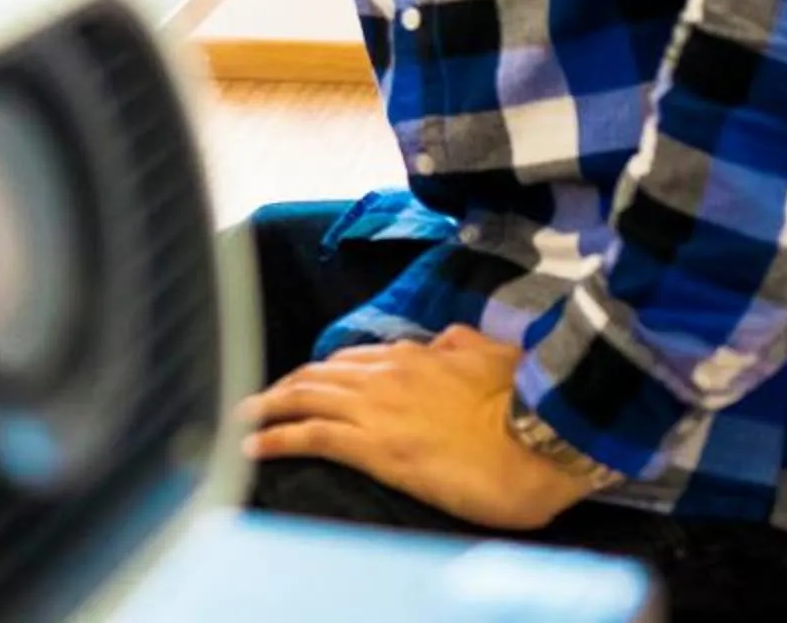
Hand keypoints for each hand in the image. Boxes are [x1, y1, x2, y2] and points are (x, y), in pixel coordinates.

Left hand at [240, 326, 602, 530]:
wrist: (544, 443)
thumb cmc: (531, 407)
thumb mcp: (497, 359)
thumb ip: (464, 345)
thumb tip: (446, 338)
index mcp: (417, 357)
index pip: (353, 359)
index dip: (324, 372)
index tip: (307, 383)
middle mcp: (388, 375)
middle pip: (318, 374)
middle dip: (285, 386)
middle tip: (260, 400)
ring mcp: (377, 409)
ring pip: (305, 397)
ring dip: (268, 406)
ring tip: (242, 418)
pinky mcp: (375, 447)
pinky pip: (311, 435)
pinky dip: (277, 437)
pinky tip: (254, 445)